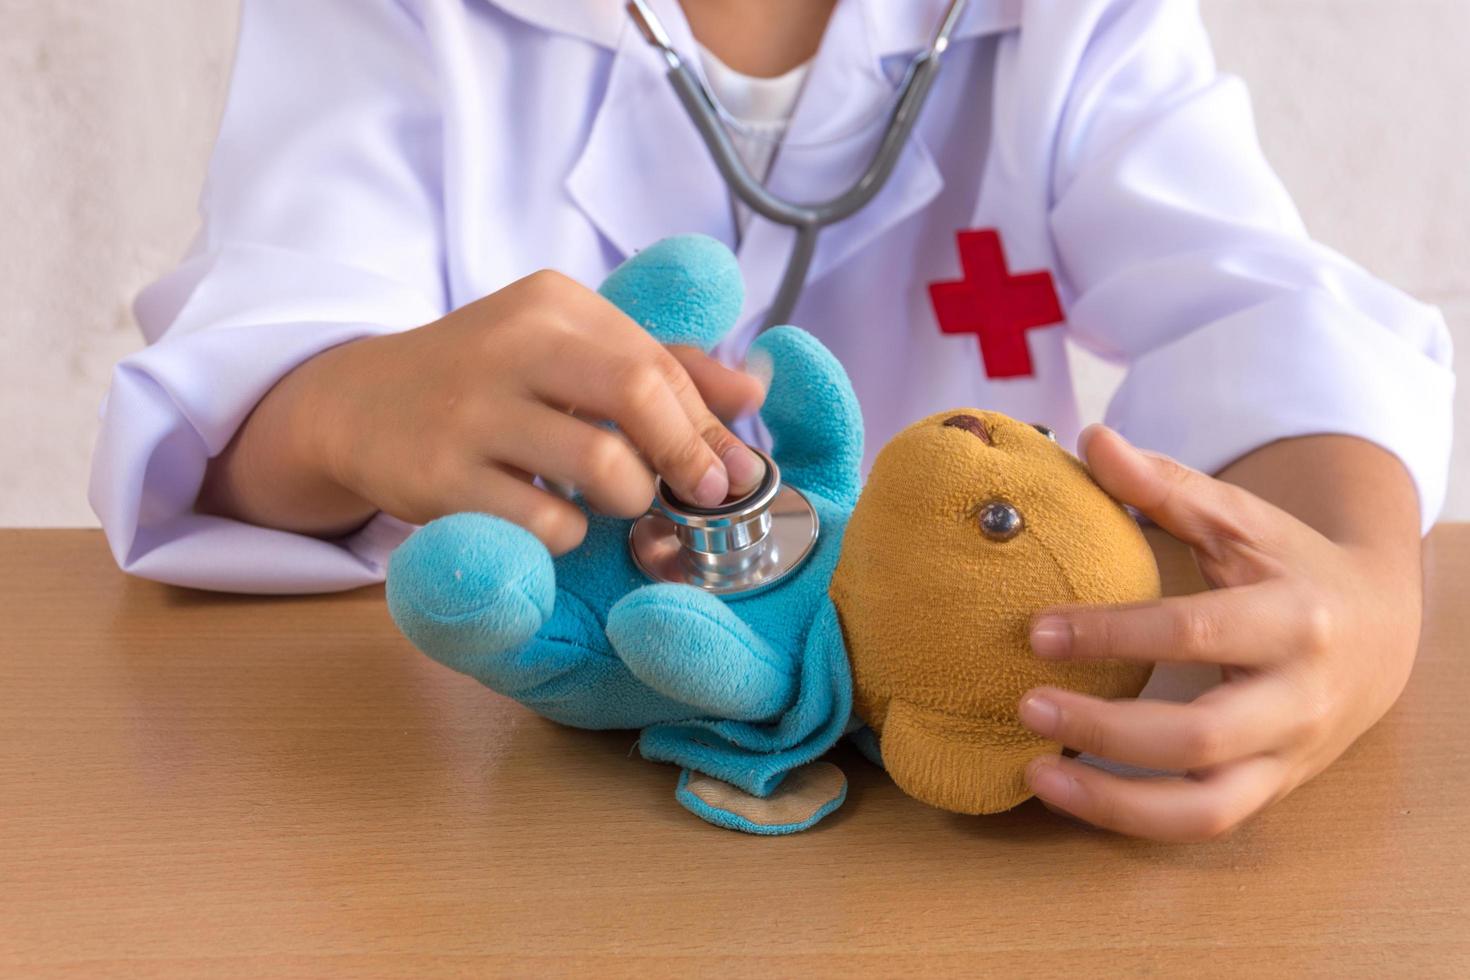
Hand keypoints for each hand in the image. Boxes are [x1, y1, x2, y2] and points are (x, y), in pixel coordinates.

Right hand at [200, 270, 765, 550]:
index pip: (660, 362)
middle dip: (688, 457)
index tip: (735, 472)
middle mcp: (512, 343)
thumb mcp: (567, 348)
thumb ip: (662, 364)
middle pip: (639, 394)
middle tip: (700, 497)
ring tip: (613, 501)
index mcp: (553, 304)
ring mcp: (471, 409)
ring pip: (602, 466)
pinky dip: (569, 532)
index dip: (710, 425)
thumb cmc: (489, 380)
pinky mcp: (440, 475)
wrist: (359, 404)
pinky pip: (545, 521)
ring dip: (629, 499)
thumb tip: (755, 391)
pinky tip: (553, 518)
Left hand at [1017, 425, 1422, 841]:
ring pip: (1205, 806)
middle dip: (1107, 728)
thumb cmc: (1293, 568)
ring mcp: (1287, 757)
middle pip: (1200, 735)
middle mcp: (1299, 699)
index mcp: (1294, 619)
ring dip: (1113, 801)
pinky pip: (1200, 823)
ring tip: (1034, 771)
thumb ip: (1166, 485)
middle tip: (1026, 704)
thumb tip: (1092, 439)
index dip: (1113, 634)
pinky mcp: (1269, 791)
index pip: (1196, 632)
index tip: (1036, 630)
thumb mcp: (1242, 520)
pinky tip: (1064, 791)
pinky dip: (1130, 818)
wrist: (1380, 633)